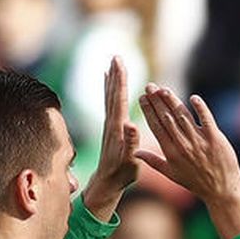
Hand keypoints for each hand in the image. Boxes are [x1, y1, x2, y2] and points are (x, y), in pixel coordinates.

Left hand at [82, 57, 140, 218]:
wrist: (107, 182)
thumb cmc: (122, 173)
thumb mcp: (130, 160)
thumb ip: (132, 143)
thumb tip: (132, 125)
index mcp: (118, 128)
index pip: (120, 99)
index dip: (121, 81)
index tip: (120, 63)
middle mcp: (112, 123)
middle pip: (113, 94)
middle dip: (116, 75)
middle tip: (116, 56)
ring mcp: (110, 124)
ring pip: (110, 97)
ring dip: (112, 80)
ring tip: (112, 64)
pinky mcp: (110, 128)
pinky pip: (110, 104)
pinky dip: (110, 90)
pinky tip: (109, 83)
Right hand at [136, 86, 239, 238]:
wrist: (221, 191)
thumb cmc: (196, 183)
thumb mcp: (172, 174)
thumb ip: (153, 161)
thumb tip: (135, 152)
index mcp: (171, 152)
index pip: (156, 126)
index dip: (149, 110)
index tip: (142, 97)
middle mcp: (183, 145)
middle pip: (167, 118)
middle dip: (157, 101)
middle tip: (150, 86)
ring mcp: (199, 141)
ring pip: (183, 116)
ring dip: (172, 101)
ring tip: (163, 89)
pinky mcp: (215, 138)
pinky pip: (206, 119)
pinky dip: (200, 108)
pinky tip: (193, 98)